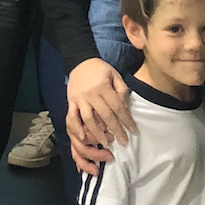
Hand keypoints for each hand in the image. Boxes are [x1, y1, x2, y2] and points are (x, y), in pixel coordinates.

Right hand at [66, 59, 132, 174]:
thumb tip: (125, 107)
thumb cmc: (100, 69)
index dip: (126, 120)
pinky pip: (72, 117)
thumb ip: (121, 90)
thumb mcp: (115, 74)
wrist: (80, 61)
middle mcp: (91, 94)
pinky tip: (83, 138)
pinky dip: (76, 128)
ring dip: (98, 133)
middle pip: (105, 116)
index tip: (134, 131)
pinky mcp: (71, 102)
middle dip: (116, 130)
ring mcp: (80, 99)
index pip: (117, 107)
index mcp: (104, 87)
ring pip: (89, 119)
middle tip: (124, 142)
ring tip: (106, 143)